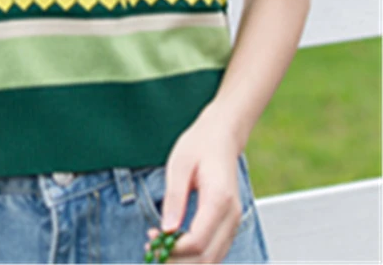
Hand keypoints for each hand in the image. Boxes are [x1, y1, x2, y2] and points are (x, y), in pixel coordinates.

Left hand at [144, 106, 242, 263]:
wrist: (222, 135)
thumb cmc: (199, 145)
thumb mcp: (179, 165)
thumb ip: (174, 197)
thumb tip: (167, 230)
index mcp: (219, 199)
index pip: (198, 241)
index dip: (174, 249)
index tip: (153, 240)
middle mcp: (232, 216)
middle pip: (207, 257)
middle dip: (177, 260)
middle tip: (152, 249)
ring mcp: (234, 222)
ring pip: (212, 259)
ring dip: (185, 260)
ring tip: (159, 246)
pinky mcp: (230, 224)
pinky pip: (214, 250)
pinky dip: (195, 254)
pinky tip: (175, 242)